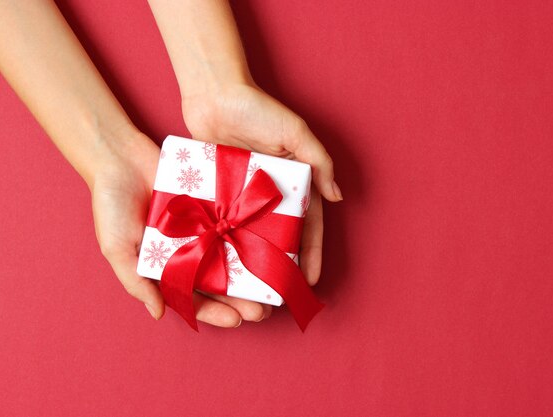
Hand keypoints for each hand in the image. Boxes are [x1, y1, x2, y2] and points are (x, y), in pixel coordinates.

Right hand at [91, 130, 266, 325]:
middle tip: (264, 311)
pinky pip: (234, 221)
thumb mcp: (116, 247)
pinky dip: (249, 233)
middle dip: (242, 299)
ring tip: (273, 284)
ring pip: (232, 255)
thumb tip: (158, 314)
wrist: (119, 155)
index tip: (236, 320)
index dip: (214, 312)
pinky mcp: (213, 204)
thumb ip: (135, 281)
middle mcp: (188, 251)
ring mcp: (203, 228)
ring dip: (252, 271)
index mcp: (166, 267)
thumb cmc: (111, 205)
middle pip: (220, 282)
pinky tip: (269, 244)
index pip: (194, 298)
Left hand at [181, 82, 341, 314]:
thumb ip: (320, 162)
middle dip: (282, 267)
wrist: (214, 94)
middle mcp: (270, 194)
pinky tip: (221, 268)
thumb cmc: (258, 110)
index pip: (308, 226)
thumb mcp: (296, 132)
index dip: (310, 254)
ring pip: (250, 237)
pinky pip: (222, 225)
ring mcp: (243, 196)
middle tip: (278, 296)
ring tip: (249, 292)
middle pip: (279, 238)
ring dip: (251, 263)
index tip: (309, 281)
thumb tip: (339, 196)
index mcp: (294, 182)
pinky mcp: (218, 194)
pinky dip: (223, 245)